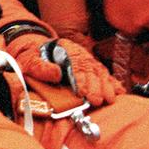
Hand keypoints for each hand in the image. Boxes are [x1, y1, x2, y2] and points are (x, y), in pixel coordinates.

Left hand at [6, 35, 120, 106]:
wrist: (35, 53)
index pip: (75, 62)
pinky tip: (118, 91)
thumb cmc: (32, 59)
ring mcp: (86, 59)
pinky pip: (104, 74)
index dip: (80, 78)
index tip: (82, 92)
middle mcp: (78, 52)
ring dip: (106, 86)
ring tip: (109, 99)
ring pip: (99, 71)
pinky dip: (112, 82)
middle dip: (95, 86)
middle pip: (90, 68)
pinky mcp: (91, 67)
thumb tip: (56, 74)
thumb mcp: (29, 61)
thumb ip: (40, 68)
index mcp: (64, 47)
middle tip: (97, 100)